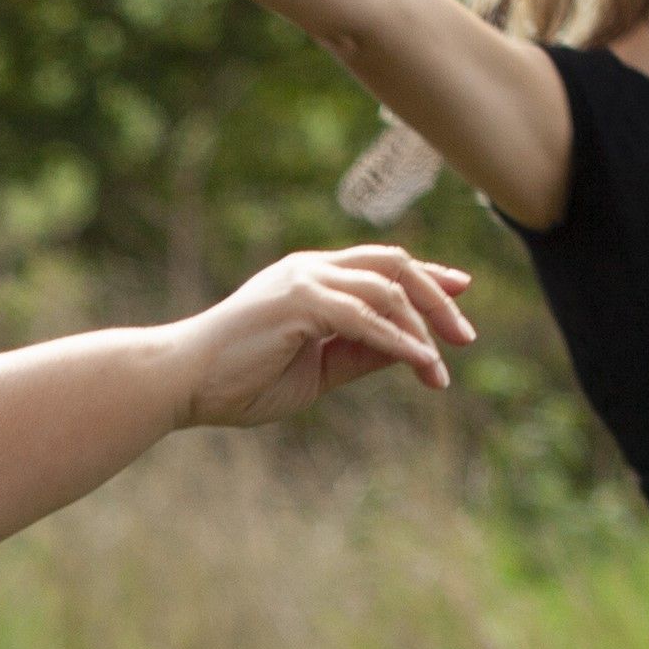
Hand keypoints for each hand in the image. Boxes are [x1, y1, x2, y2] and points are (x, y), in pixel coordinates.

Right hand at [171, 246, 475, 427]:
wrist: (181, 384)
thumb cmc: (240, 380)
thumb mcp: (319, 369)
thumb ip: (363, 354)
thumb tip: (414, 350)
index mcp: (314, 279)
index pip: (383, 265)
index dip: (427, 276)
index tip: (463, 291)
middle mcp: (312, 270)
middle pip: (394, 264)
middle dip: (437, 296)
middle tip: (466, 336)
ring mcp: (304, 282)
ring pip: (386, 289)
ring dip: (423, 326)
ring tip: (443, 364)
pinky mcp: (298, 303)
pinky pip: (364, 319)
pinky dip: (398, 341)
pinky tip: (422, 363)